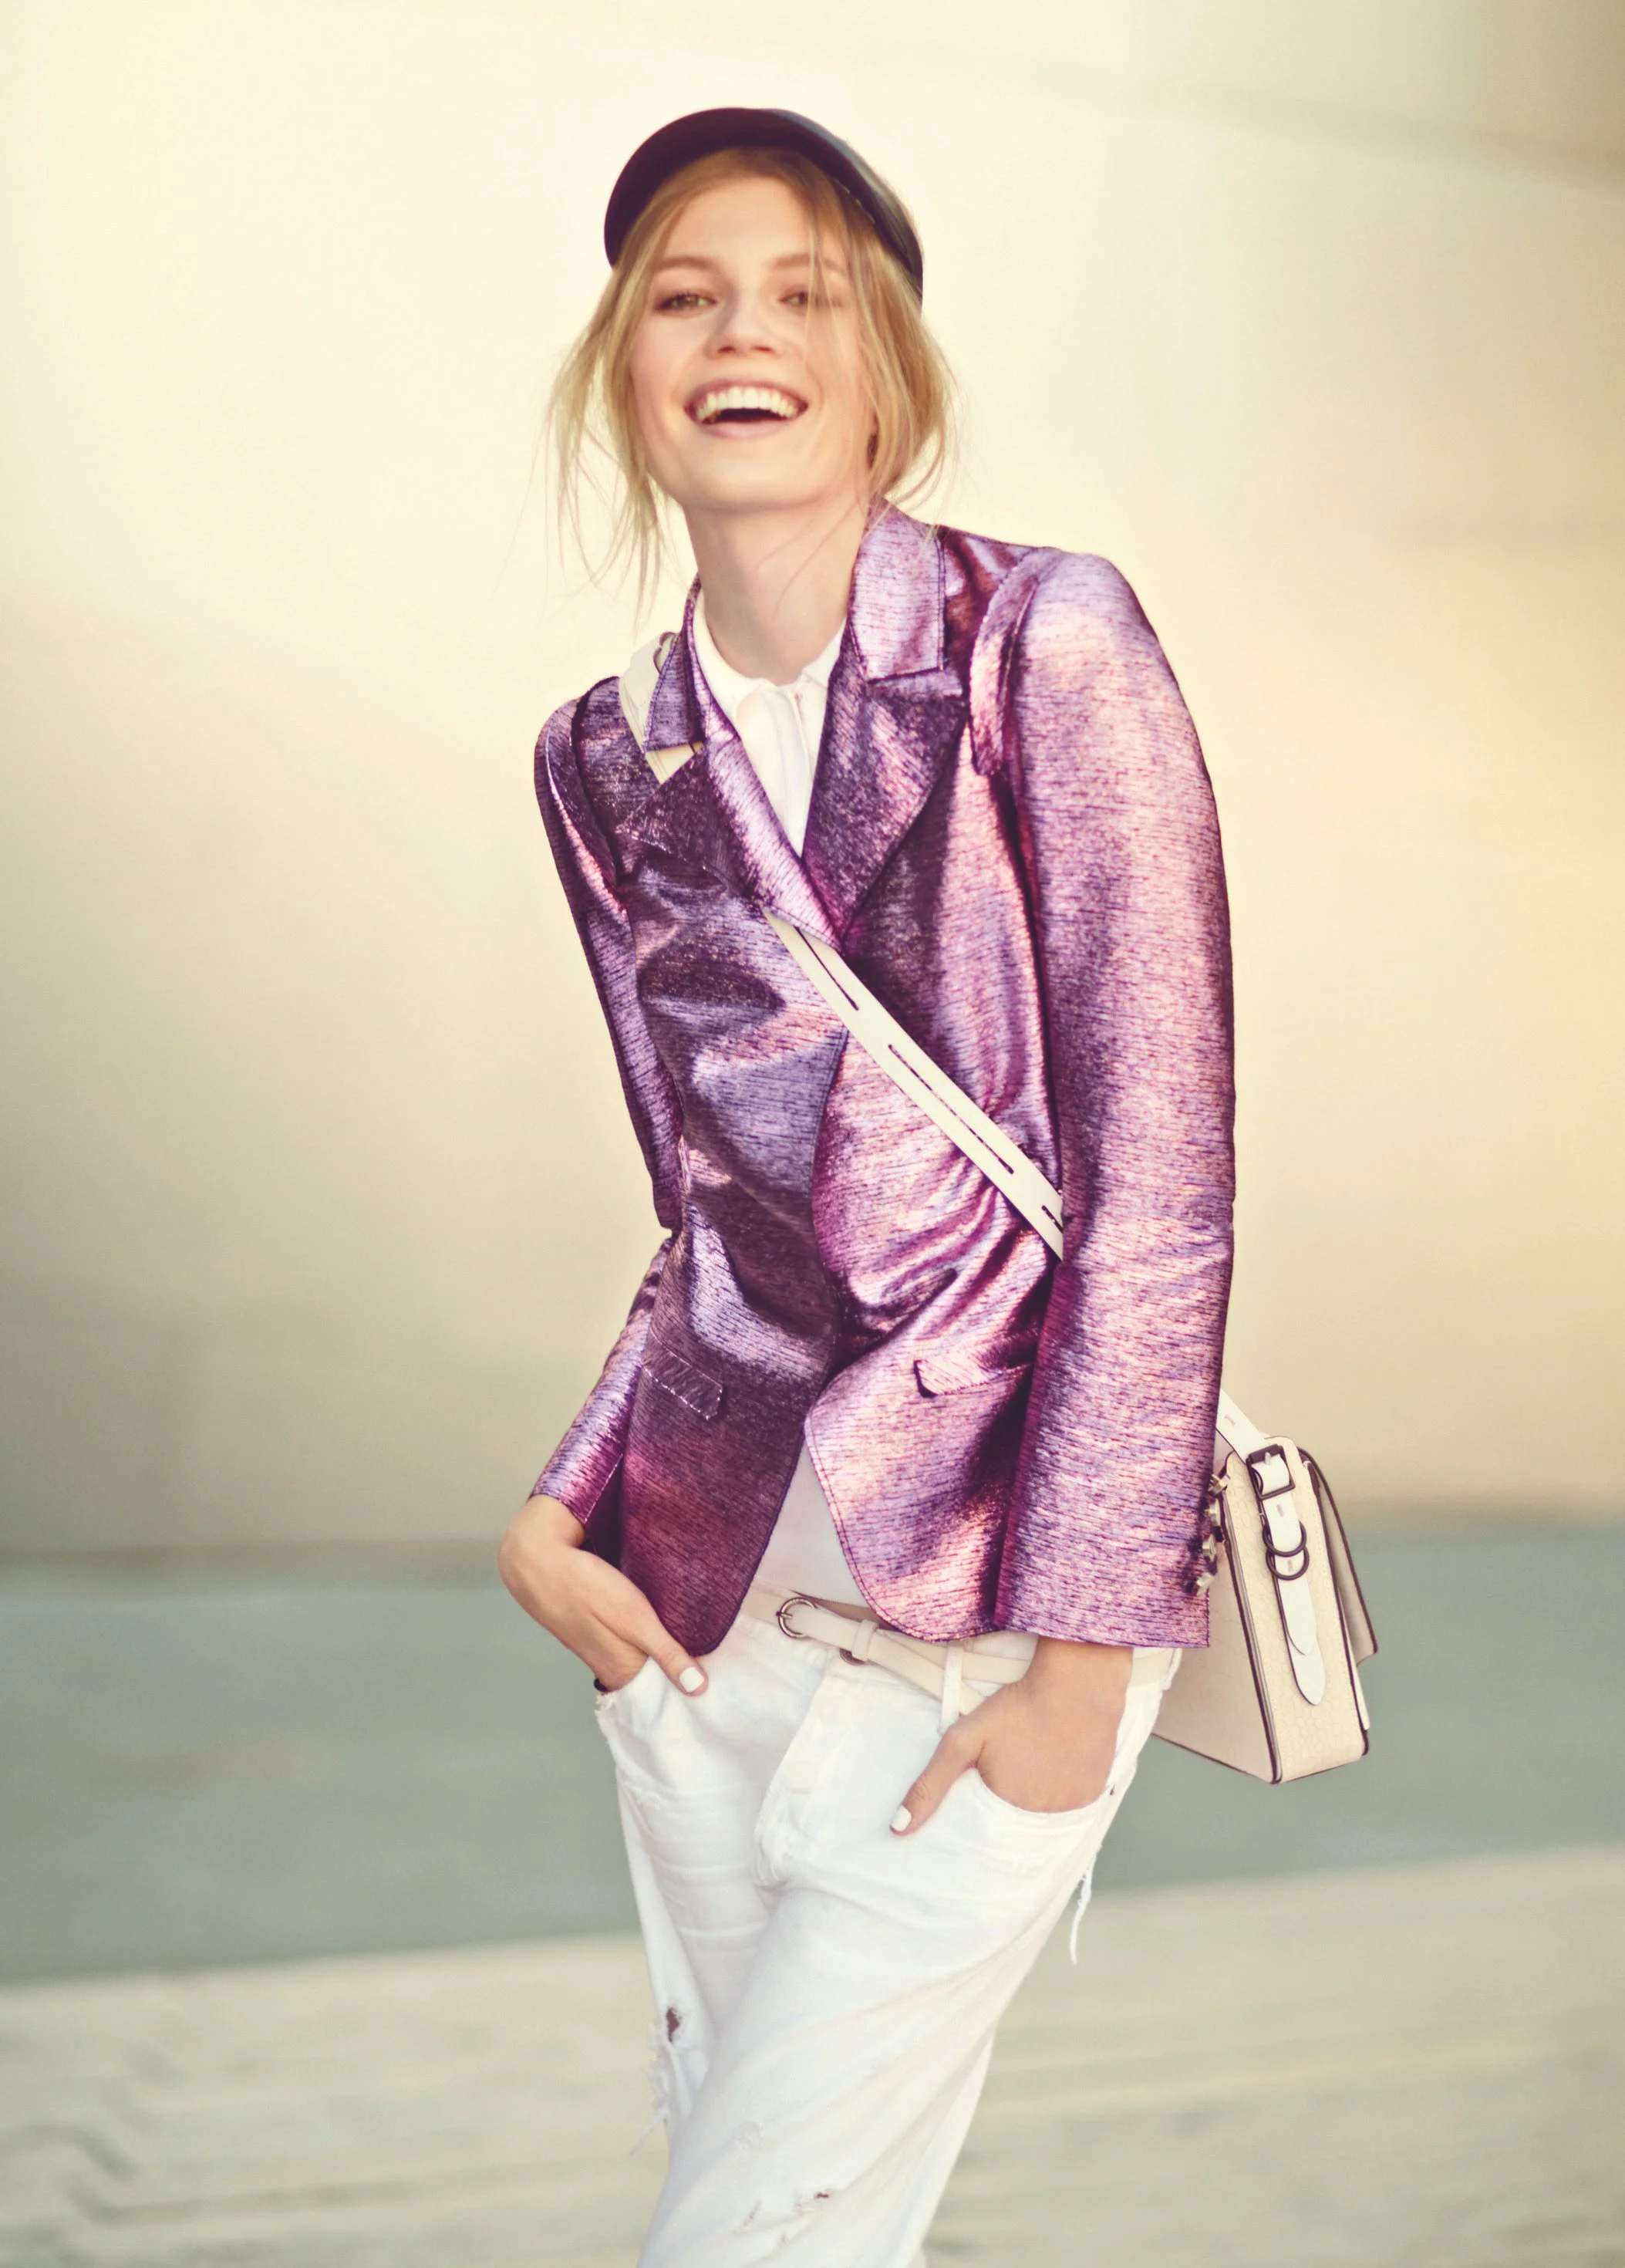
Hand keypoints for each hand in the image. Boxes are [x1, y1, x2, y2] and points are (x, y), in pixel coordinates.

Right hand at [497, 1494, 707, 1697]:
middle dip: (683, 1671)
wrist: (538, 1561)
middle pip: (654, 1676)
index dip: (689, 1691)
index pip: (662, 1695)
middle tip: (722, 1666)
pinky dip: (650, 1633)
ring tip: (705, 1644)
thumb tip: (698, 1690)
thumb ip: (666, 1653)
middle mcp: (610, 1664)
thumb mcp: (635, 1619)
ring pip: (643, 1655)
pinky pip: (631, 1637)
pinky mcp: (598, 1625)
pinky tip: (667, 1622)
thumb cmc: (588, 1588)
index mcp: (620, 1671)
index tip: (721, 1690)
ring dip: (666, 1649)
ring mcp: (602, 1645)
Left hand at [890, 1637, 1131, 1833]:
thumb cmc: (1016, 1708)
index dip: (986, 1803)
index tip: (988, 1781)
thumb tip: (898, 1830)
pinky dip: (1065, 1786)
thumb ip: (930, 1785)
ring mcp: (1075, 1806)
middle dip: (1012, 1798)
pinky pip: (1075, 1799)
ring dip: (1040, 1794)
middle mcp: (1046, 1819)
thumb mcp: (963, 1742)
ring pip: (1048, 1809)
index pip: (989, 1825)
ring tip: (1034, 1760)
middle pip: (1020, 1818)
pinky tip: (1059, 1760)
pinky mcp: (1097, 1790)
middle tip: (1014, 1763)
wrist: (1076, 1682)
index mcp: (1010, 1812)